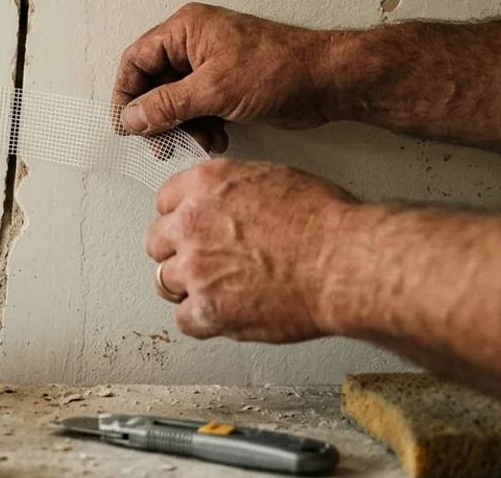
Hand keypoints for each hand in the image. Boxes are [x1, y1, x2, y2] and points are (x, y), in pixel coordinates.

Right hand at [113, 3, 333, 151]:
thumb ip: (167, 104)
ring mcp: (210, 64)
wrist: (326, 81)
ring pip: (176, 100)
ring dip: (182, 125)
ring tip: (196, 141)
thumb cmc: (279, 69)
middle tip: (160, 142)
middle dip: (157, 116)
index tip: (126, 125)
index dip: (126, 94)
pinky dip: (201, 126)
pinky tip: (216, 138)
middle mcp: (194, 43)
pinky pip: (198, 107)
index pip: (136, 59)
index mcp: (186, 29)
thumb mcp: (214, 90)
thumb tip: (133, 117)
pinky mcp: (226, 84)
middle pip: (154, 82)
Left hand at [147, 158, 357, 342]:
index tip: (188, 229)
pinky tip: (222, 314)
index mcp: (206, 184)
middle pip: (156, 243)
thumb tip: (227, 205)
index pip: (164, 201)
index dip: (179, 218)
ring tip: (217, 290)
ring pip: (165, 283)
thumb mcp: (273, 180)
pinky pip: (184, 320)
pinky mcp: (207, 309)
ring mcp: (195, 268)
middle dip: (177, 252)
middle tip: (201, 262)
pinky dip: (202, 321)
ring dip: (187, 288)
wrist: (343, 262)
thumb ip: (233, 193)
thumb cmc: (325, 222)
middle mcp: (191, 223)